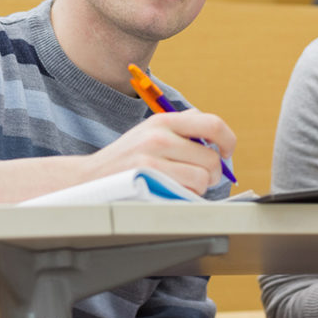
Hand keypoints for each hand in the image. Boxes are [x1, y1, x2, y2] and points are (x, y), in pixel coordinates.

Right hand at [88, 109, 234, 194]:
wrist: (90, 177)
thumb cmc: (127, 158)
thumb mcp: (151, 131)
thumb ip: (182, 129)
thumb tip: (217, 138)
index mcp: (164, 120)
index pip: (212, 123)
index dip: (228, 140)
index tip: (226, 152)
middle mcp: (159, 136)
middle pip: (211, 157)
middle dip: (214, 172)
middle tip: (203, 177)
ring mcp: (153, 158)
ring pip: (203, 177)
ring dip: (199, 187)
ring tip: (183, 185)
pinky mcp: (149, 180)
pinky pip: (187, 192)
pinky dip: (187, 197)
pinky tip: (173, 193)